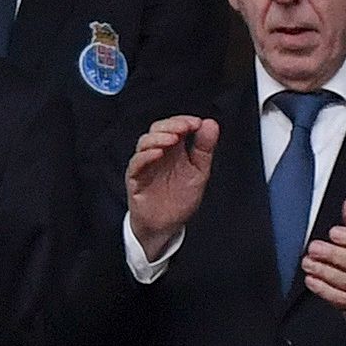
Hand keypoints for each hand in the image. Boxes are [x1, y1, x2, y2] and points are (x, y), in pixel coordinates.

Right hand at [124, 114, 219, 256]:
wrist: (168, 224)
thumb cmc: (180, 198)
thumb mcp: (200, 170)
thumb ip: (204, 147)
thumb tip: (210, 124)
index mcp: (174, 150)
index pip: (174, 126)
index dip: (183, 120)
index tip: (196, 123)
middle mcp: (159, 154)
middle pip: (157, 129)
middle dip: (171, 125)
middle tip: (184, 128)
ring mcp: (146, 165)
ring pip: (144, 143)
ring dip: (158, 138)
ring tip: (172, 139)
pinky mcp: (135, 179)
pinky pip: (136, 163)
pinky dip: (145, 156)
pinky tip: (157, 154)